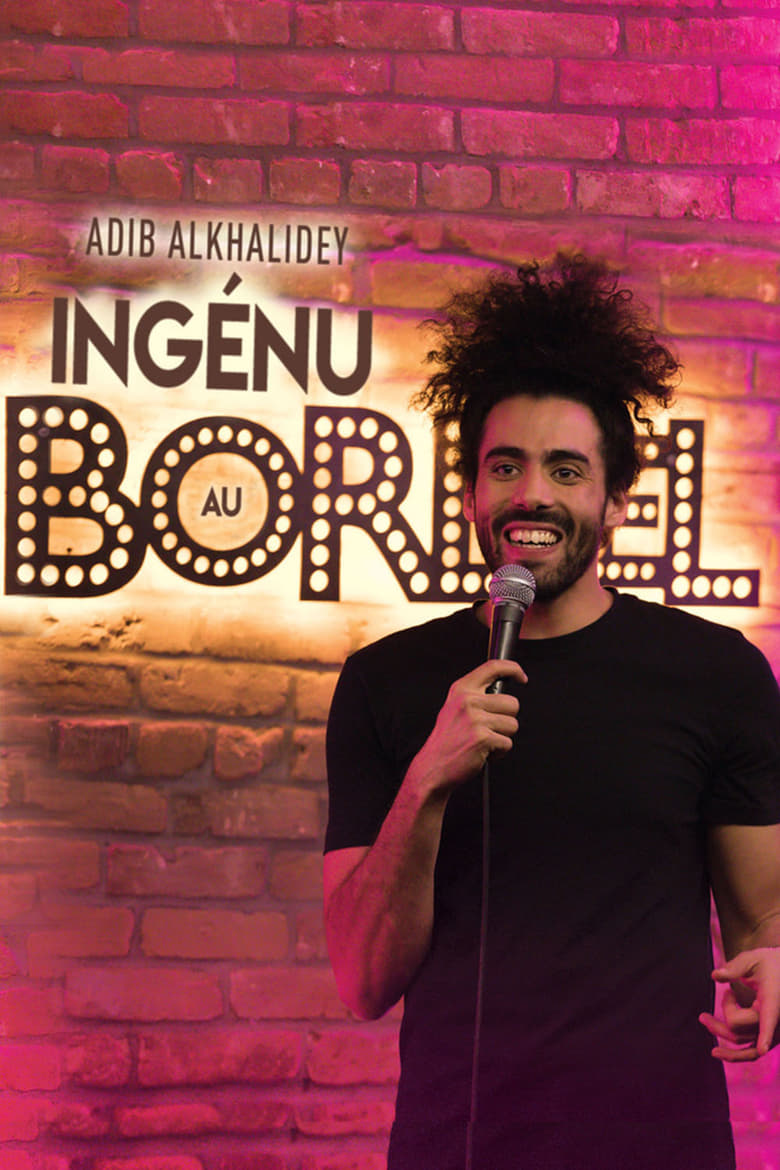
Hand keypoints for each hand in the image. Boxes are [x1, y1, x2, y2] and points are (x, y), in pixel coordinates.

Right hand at [407, 659, 526, 797]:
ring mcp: (475, 719)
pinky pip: (507, 743)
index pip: (493, 668)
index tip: (522, 677)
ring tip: (483, 742)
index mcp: (461, 689)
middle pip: (512, 703)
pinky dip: (499, 752)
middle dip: (507, 719)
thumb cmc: (446, 741)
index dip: (513, 669)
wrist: (432, 767)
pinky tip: (482, 753)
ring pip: (513, 725)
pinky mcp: (482, 738)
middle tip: (489, 729)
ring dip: (503, 737)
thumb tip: (501, 691)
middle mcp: (467, 701)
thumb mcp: (454, 708)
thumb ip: (475, 696)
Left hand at [699, 947, 779, 1060]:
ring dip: (721, 1033)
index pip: (769, 1017)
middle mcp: (776, 1020)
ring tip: (703, 1019)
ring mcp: (773, 1032)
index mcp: (773, 999)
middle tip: (717, 1000)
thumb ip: (735, 967)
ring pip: (742, 1041)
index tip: (763, 1049)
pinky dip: (735, 1055)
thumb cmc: (768, 963)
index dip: (766, 1033)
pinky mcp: (768, 1038)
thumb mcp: (752, 959)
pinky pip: (751, 1053)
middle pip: (740, 1026)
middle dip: (723, 1013)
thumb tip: (715, 975)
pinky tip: (718, 1053)